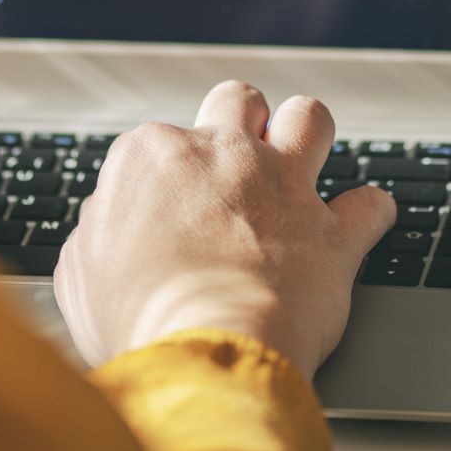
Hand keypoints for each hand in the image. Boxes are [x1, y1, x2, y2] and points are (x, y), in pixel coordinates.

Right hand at [55, 81, 396, 374]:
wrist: (205, 349)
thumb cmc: (137, 318)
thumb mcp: (79, 273)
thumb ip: (98, 231)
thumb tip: (107, 221)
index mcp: (153, 155)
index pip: (163, 142)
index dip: (169, 179)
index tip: (171, 211)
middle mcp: (222, 154)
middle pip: (238, 101)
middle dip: (243, 121)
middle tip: (239, 160)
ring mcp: (283, 186)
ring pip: (310, 118)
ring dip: (308, 135)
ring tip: (304, 158)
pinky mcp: (333, 232)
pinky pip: (371, 205)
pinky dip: (369, 213)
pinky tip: (362, 222)